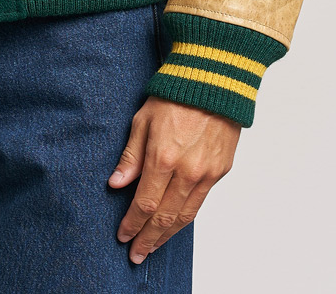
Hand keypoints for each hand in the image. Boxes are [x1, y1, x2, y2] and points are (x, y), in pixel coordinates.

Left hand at [108, 96, 239, 262]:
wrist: (214, 81)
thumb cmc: (175, 95)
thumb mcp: (142, 120)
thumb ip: (130, 156)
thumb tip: (116, 184)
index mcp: (163, 157)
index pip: (144, 203)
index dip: (131, 223)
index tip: (122, 235)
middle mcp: (187, 171)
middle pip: (164, 217)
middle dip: (147, 239)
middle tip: (136, 254)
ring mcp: (206, 174)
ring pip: (184, 216)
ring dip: (166, 236)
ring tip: (152, 248)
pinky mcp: (220, 171)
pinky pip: (200, 203)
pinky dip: (185, 218)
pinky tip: (175, 225)